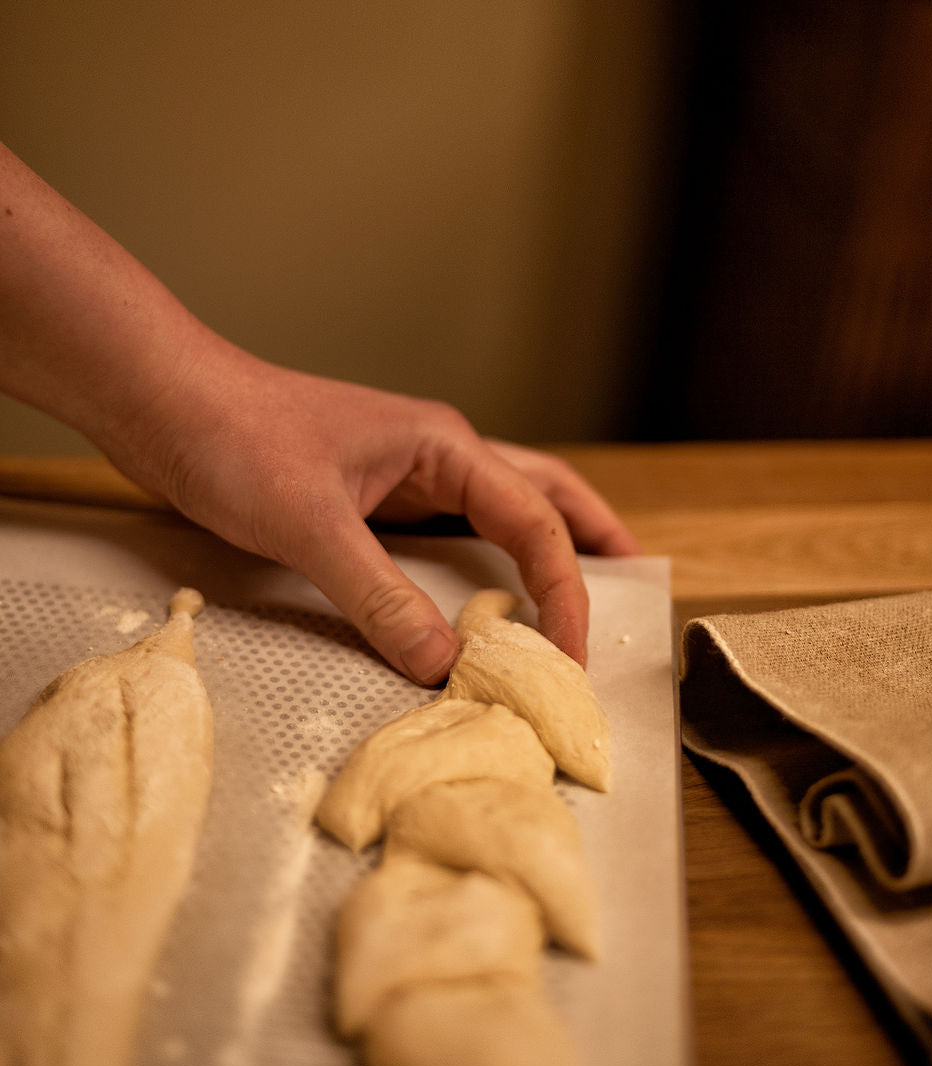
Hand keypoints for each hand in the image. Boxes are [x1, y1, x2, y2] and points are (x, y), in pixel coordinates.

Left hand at [116, 334, 638, 683]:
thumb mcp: (310, 526)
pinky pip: (441, 534)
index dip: (564, 591)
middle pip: (542, 493)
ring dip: (540, 548)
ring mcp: (401, 474)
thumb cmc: (233, 439)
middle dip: (593, 536)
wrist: (162, 400)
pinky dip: (475, 565)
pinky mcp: (365, 497)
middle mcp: (436, 455)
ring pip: (496, 509)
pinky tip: (470, 598)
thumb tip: (444, 665)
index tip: (571, 656)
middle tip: (634, 583)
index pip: (535, 522)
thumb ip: (379, 597)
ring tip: (573, 594)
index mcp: (443, 447)